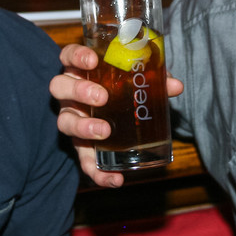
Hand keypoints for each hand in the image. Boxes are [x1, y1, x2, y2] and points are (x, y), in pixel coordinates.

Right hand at [50, 43, 183, 187]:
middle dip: (79, 91)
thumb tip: (175, 86)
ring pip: (64, 121)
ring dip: (83, 126)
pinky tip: (115, 179)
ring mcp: (72, 119)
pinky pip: (83, 160)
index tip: (92, 60)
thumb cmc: (122, 91)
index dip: (76, 56)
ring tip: (104, 131)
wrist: (117, 116)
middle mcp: (70, 94)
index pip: (68, 56)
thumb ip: (153, 80)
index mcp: (81, 71)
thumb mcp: (136, 82)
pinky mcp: (80, 147)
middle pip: (60, 87)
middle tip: (101, 97)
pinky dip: (98, 172)